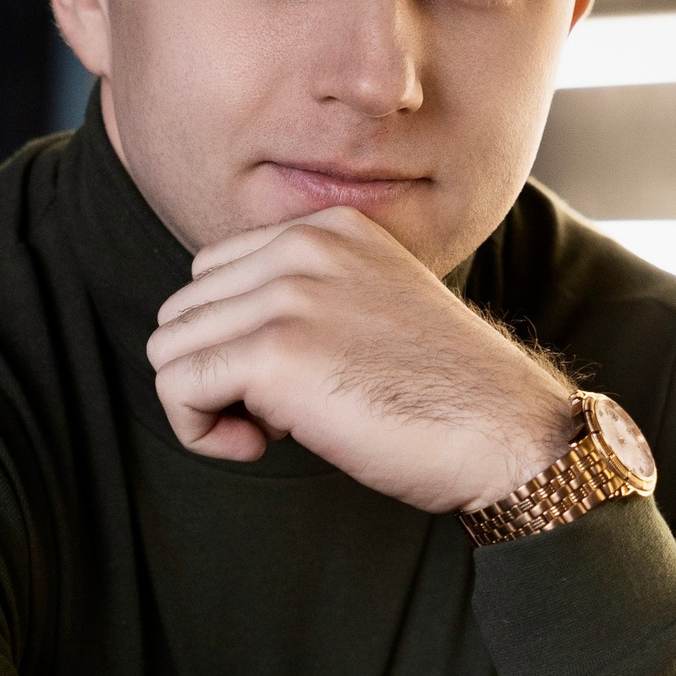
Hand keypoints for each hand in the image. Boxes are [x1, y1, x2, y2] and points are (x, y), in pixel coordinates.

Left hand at [146, 207, 579, 514]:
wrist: (506, 434)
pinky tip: (257, 447)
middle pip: (184, 310)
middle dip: (213, 373)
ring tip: (268, 432)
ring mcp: (288, 294)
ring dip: (204, 404)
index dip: (231, 341)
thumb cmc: (446, 397)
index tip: (283, 388)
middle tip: (276, 418)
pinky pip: (176, 387)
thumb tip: (221, 346)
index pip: (213, 273)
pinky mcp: (275, 353)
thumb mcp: (374, 313)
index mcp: (328, 228)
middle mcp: (304, 245)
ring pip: (169, 347)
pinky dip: (198, 431)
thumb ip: (310, 302)